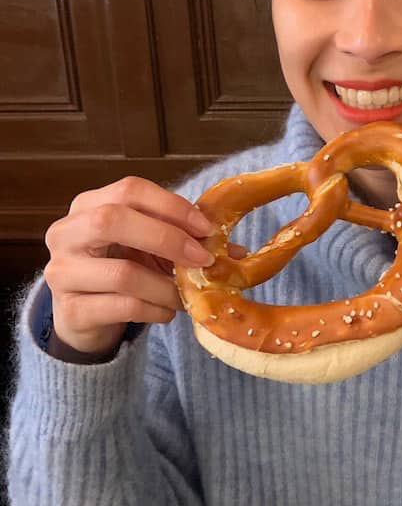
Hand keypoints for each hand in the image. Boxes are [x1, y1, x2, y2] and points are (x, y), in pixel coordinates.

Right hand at [43, 177, 217, 356]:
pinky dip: (156, 310)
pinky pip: (123, 307)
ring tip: (186, 296)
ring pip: (123, 274)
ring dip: (167, 287)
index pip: (129, 189)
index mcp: (88, 206)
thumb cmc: (118, 270)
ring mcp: (62, 273)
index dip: (172, 206)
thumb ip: (182, 240)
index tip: (206, 229)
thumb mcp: (147, 248)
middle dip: (167, 239)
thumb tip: (234, 250)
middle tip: (202, 260)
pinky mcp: (70, 310)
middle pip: (113, 220)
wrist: (83, 316)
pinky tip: (166, 312)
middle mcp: (66, 233)